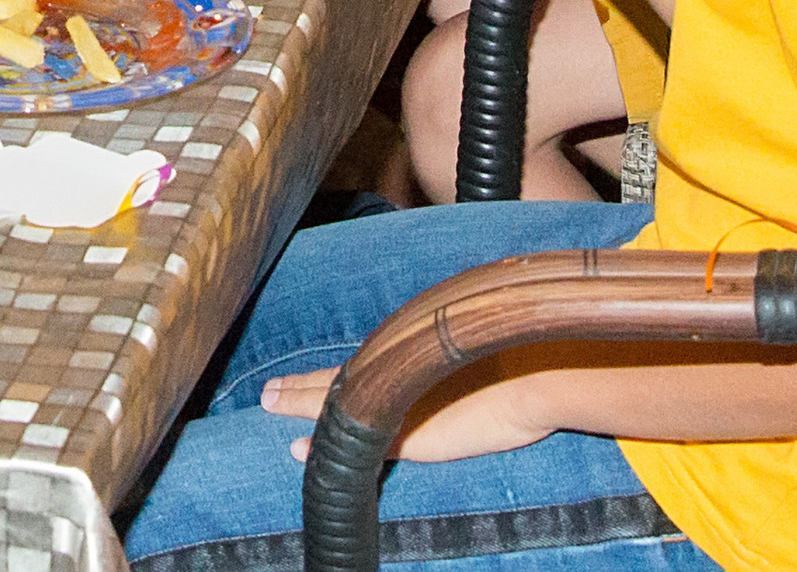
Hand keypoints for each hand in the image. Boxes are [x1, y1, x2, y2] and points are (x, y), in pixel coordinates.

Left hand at [261, 367, 538, 463]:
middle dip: (298, 388)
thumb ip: (445, 353)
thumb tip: (445, 349)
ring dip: (299, 407)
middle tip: (266, 392)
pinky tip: (299, 449)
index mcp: (406, 358)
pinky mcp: (407, 437)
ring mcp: (397, 407)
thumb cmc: (511, 362)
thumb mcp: (467, 352)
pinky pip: (357, 443)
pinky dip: (324, 443)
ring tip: (271, 407)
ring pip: (334, 406)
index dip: (321, 375)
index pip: (351, 367)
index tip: (292, 376)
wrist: (530, 377)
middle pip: (333, 383)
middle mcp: (394, 378)